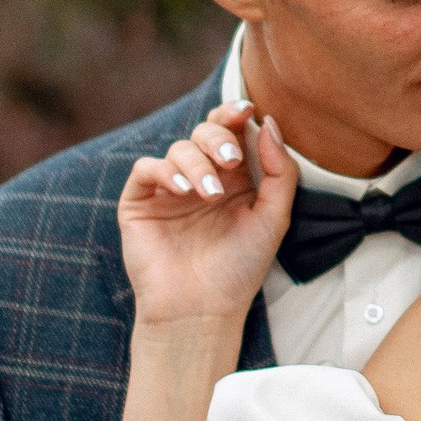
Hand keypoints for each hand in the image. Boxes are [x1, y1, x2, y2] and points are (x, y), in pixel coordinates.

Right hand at [115, 103, 296, 329]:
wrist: (201, 310)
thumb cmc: (239, 269)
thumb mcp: (274, 218)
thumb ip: (280, 170)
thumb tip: (268, 122)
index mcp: (234, 178)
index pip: (231, 132)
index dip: (235, 114)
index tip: (247, 110)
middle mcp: (201, 178)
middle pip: (204, 131)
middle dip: (218, 138)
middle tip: (230, 160)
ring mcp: (169, 189)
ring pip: (179, 149)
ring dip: (197, 164)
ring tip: (209, 194)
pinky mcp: (140, 202)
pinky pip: (147, 168)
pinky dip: (166, 171)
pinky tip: (183, 190)